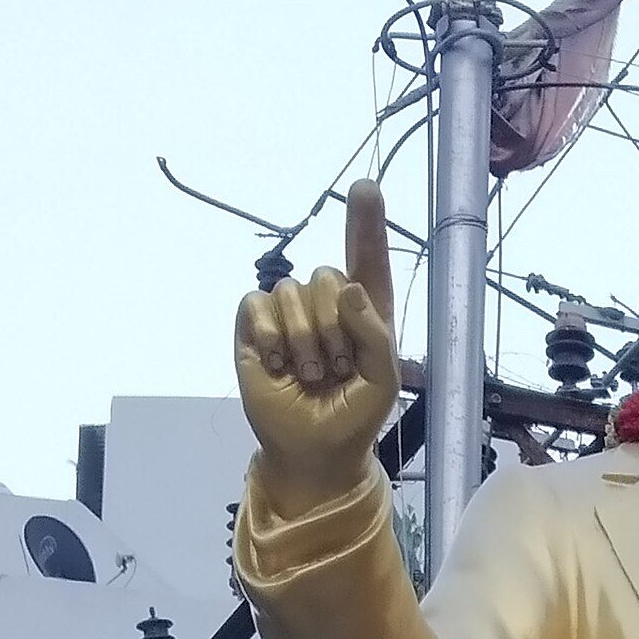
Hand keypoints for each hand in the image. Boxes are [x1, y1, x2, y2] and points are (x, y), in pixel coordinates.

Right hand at [234, 181, 401, 518]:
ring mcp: (288, 312)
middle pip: (327, 275)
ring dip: (304, 341)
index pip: (366, 257)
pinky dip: (271, 335)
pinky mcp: (255, 325)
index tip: (365, 188)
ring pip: (292, 291)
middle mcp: (326, 302)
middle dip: (334, 328)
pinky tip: (279, 363)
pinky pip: (258, 304)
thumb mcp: (383, 380)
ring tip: (311, 375)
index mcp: (364, 310)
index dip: (365, 222)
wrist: (315, 451)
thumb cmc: (354, 417)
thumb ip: (375, 332)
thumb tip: (346, 287)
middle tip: (337, 369)